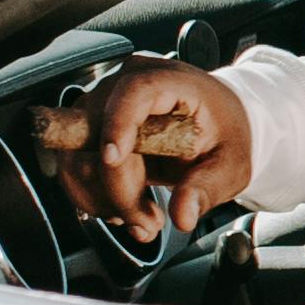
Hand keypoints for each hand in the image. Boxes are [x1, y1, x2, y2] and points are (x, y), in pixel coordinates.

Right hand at [27, 51, 254, 244]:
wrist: (218, 123)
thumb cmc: (225, 133)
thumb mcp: (231, 164)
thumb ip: (207, 188)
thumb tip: (182, 215)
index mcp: (168, 81)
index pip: (133, 92)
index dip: (117, 124)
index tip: (112, 160)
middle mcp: (126, 85)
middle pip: (95, 133)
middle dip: (116, 189)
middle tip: (149, 223)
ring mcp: (103, 105)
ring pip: (75, 155)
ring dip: (102, 199)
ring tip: (140, 219)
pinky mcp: (91, 127)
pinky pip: (73, 165)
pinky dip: (93, 196)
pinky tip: (124, 208)